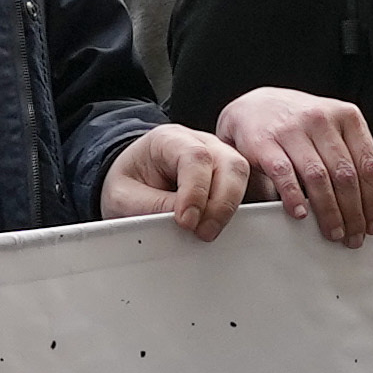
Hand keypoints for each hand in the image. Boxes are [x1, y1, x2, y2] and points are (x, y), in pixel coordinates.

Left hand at [106, 122, 254, 236]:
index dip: (195, 192)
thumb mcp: (124, 198)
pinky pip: (248, 189)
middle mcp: (202, 143)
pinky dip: (242, 208)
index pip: (195, 157)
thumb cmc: (129, 182)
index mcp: (170, 139)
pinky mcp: (230, 177)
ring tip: (210, 232)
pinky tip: (227, 226)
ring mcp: (220, 158)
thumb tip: (186, 224)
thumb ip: (152, 207)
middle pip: (230, 163)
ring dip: (232, 208)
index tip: (186, 221)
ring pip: (243, 175)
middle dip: (221, 203)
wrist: (133, 179)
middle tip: (203, 233)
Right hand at [199, 86, 372, 245]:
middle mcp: (320, 119)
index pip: (368, 163)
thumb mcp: (331, 130)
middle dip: (353, 212)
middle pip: (345, 174)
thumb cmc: (298, 125)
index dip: (372, 199)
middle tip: (354, 236)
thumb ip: (349, 157)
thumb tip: (367, 204)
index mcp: (346, 116)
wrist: (253, 107)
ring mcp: (291, 129)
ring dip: (329, 211)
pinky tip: (301, 214)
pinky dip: (294, 197)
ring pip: (318, 177)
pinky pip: (284, 174)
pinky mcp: (264, 142)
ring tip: (333, 232)